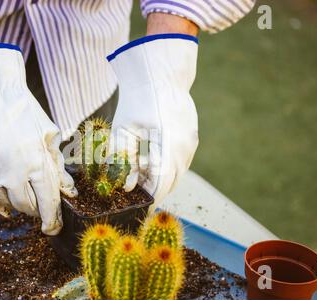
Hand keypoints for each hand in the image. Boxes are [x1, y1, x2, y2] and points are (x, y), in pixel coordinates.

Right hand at [0, 44, 76, 234]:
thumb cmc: (24, 112)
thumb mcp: (49, 136)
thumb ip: (58, 167)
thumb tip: (67, 191)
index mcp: (35, 164)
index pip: (47, 204)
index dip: (52, 219)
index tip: (52, 228)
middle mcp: (9, 174)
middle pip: (25, 207)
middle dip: (33, 205)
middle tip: (34, 194)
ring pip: (1, 203)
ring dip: (11, 197)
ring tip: (14, 180)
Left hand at [108, 33, 198, 208]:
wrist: (161, 75)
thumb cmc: (137, 101)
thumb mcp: (123, 130)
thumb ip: (125, 161)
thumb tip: (128, 187)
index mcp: (168, 144)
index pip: (161, 184)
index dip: (150, 199)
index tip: (139, 208)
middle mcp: (185, 146)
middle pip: (172, 182)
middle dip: (154, 191)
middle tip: (136, 193)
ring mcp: (192, 142)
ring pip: (178, 173)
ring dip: (161, 179)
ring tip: (140, 174)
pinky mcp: (193, 138)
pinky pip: (182, 161)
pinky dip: (168, 167)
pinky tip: (152, 159)